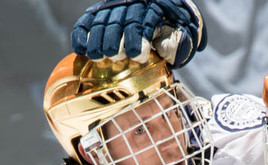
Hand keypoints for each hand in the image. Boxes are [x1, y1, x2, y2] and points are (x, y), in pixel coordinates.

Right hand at [71, 0, 205, 67]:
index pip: (141, 22)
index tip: (137, 56)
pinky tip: (83, 50)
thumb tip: (167, 52)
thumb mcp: (186, 29)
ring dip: (97, 41)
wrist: (162, 5)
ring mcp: (113, 8)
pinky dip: (81, 36)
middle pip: (117, 23)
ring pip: (100, 23)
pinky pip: (85, 23)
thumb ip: (183, 41)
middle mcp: (131, 5)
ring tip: (99, 57)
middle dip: (114, 42)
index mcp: (153, 8)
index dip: (137, 39)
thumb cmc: (174, 24)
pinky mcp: (99, 13)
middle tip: (116, 56)